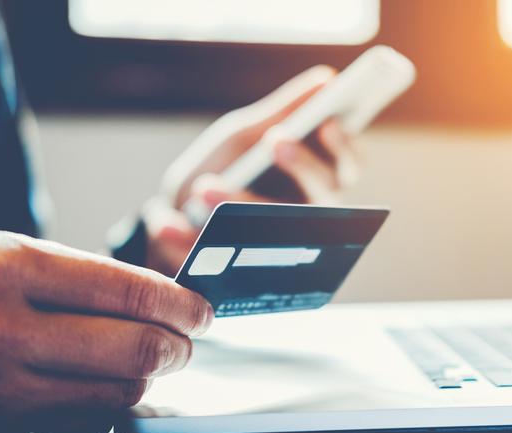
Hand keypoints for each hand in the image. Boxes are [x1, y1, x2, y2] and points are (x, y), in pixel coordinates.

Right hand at [0, 232, 211, 432]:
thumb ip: (85, 280)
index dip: (181, 305)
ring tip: (142, 361)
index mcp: (7, 269)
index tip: (201, 312)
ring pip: (120, 392)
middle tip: (185, 343)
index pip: (129, 291)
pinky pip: (89, 424)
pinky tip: (99, 385)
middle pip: (136, 348)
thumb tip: (167, 303)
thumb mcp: (9, 261)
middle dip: (177, 347)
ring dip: (146, 378)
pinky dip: (109, 405)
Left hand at [144, 65, 361, 275]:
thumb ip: (282, 112)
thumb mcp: (244, 135)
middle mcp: (303, 215)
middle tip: (276, 140)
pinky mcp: (239, 274)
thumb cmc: (222, 167)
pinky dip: (187, 241)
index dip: (344, 148)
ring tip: (203, 187)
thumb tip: (326, 79)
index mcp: (310, 179)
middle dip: (303, 166)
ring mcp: (275, 248)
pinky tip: (165, 224)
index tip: (328, 123)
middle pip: (325, 197)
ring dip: (240, 205)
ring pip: (277, 232)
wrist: (173, 214)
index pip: (346, 165)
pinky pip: (223, 261)